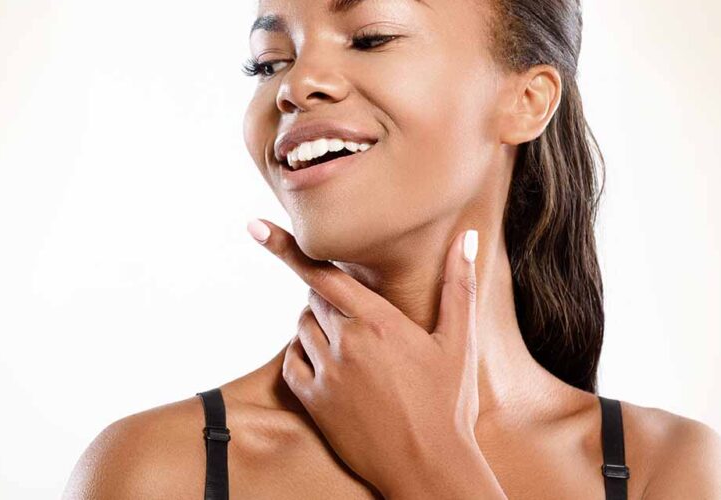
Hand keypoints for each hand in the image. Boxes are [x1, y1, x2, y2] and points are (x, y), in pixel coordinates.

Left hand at [245, 218, 486, 495]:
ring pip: (302, 328)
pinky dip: (302, 354)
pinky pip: (291, 362)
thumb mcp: (459, 342)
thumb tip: (466, 237)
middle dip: (329, 297)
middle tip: (360, 317)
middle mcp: (345, 343)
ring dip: (317, 324)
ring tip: (352, 342)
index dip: (286, 247)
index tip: (255, 226)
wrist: (428, 467)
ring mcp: (326, 373)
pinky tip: (328, 361)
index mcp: (377, 321)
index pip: (321, 273)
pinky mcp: (314, 401)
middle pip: (314, 299)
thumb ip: (458, 285)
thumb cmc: (449, 404)